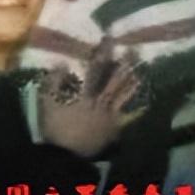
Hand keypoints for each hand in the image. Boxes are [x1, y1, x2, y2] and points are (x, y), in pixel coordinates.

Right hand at [38, 38, 144, 157]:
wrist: (65, 155)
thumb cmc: (56, 128)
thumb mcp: (47, 102)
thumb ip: (54, 81)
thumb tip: (61, 62)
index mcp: (85, 92)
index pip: (96, 67)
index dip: (104, 52)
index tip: (110, 39)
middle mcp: (101, 100)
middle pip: (115, 79)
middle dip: (125, 64)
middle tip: (135, 51)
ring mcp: (109, 114)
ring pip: (123, 95)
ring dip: (132, 83)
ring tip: (141, 72)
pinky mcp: (113, 128)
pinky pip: (127, 118)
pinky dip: (137, 112)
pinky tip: (146, 105)